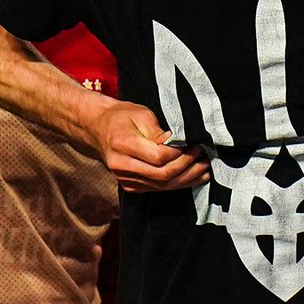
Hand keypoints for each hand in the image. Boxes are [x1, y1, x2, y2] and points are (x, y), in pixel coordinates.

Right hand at [92, 102, 209, 192]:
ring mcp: (124, 179)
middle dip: (187, 167)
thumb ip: (159, 131)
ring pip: (162, 186)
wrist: (99, 129)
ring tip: (204, 169)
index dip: (180, 153)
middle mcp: (121, 165)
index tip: (194, 145)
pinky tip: (193, 178)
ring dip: (187, 179)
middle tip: (203, 157)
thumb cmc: (122, 117)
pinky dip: (177, 184)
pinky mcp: (130, 186)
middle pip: (162, 174)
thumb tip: (179, 144)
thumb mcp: (141, 114)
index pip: (158, 156)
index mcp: (122, 143)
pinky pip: (158, 189)